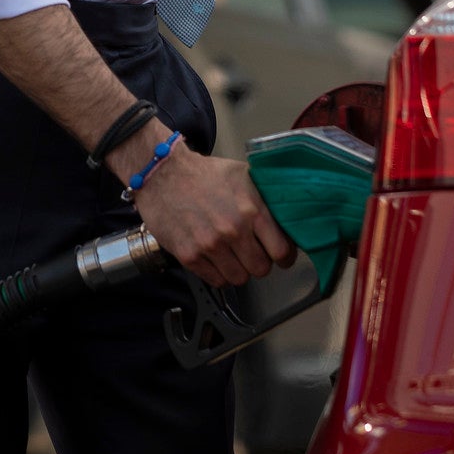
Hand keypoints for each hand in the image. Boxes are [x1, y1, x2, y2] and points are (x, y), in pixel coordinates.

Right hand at [114, 130, 293, 286]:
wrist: (164, 173)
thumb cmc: (204, 174)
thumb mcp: (244, 176)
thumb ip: (267, 200)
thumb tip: (290, 219)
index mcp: (252, 209)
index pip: (282, 252)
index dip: (283, 256)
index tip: (279, 255)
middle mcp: (232, 229)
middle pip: (261, 269)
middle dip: (258, 261)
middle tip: (250, 251)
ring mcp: (210, 244)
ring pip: (239, 278)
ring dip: (237, 269)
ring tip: (229, 253)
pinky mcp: (189, 255)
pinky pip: (215, 280)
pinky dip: (216, 272)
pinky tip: (213, 255)